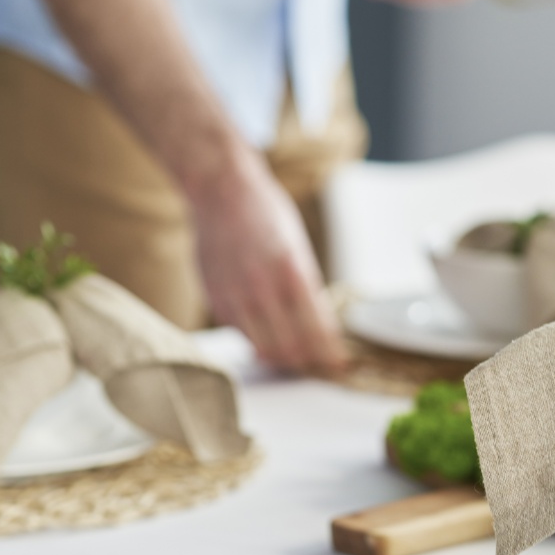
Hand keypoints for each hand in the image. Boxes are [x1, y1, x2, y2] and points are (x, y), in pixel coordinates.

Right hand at [190, 150, 346, 372]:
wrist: (220, 191)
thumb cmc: (265, 213)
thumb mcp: (299, 247)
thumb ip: (308, 289)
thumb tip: (322, 327)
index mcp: (290, 272)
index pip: (316, 331)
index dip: (330, 354)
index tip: (340, 364)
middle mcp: (261, 289)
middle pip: (290, 349)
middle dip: (309, 361)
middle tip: (320, 363)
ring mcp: (235, 296)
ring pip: (263, 349)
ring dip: (282, 357)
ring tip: (296, 354)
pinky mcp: (215, 300)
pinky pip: (241, 333)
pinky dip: (257, 338)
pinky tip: (268, 330)